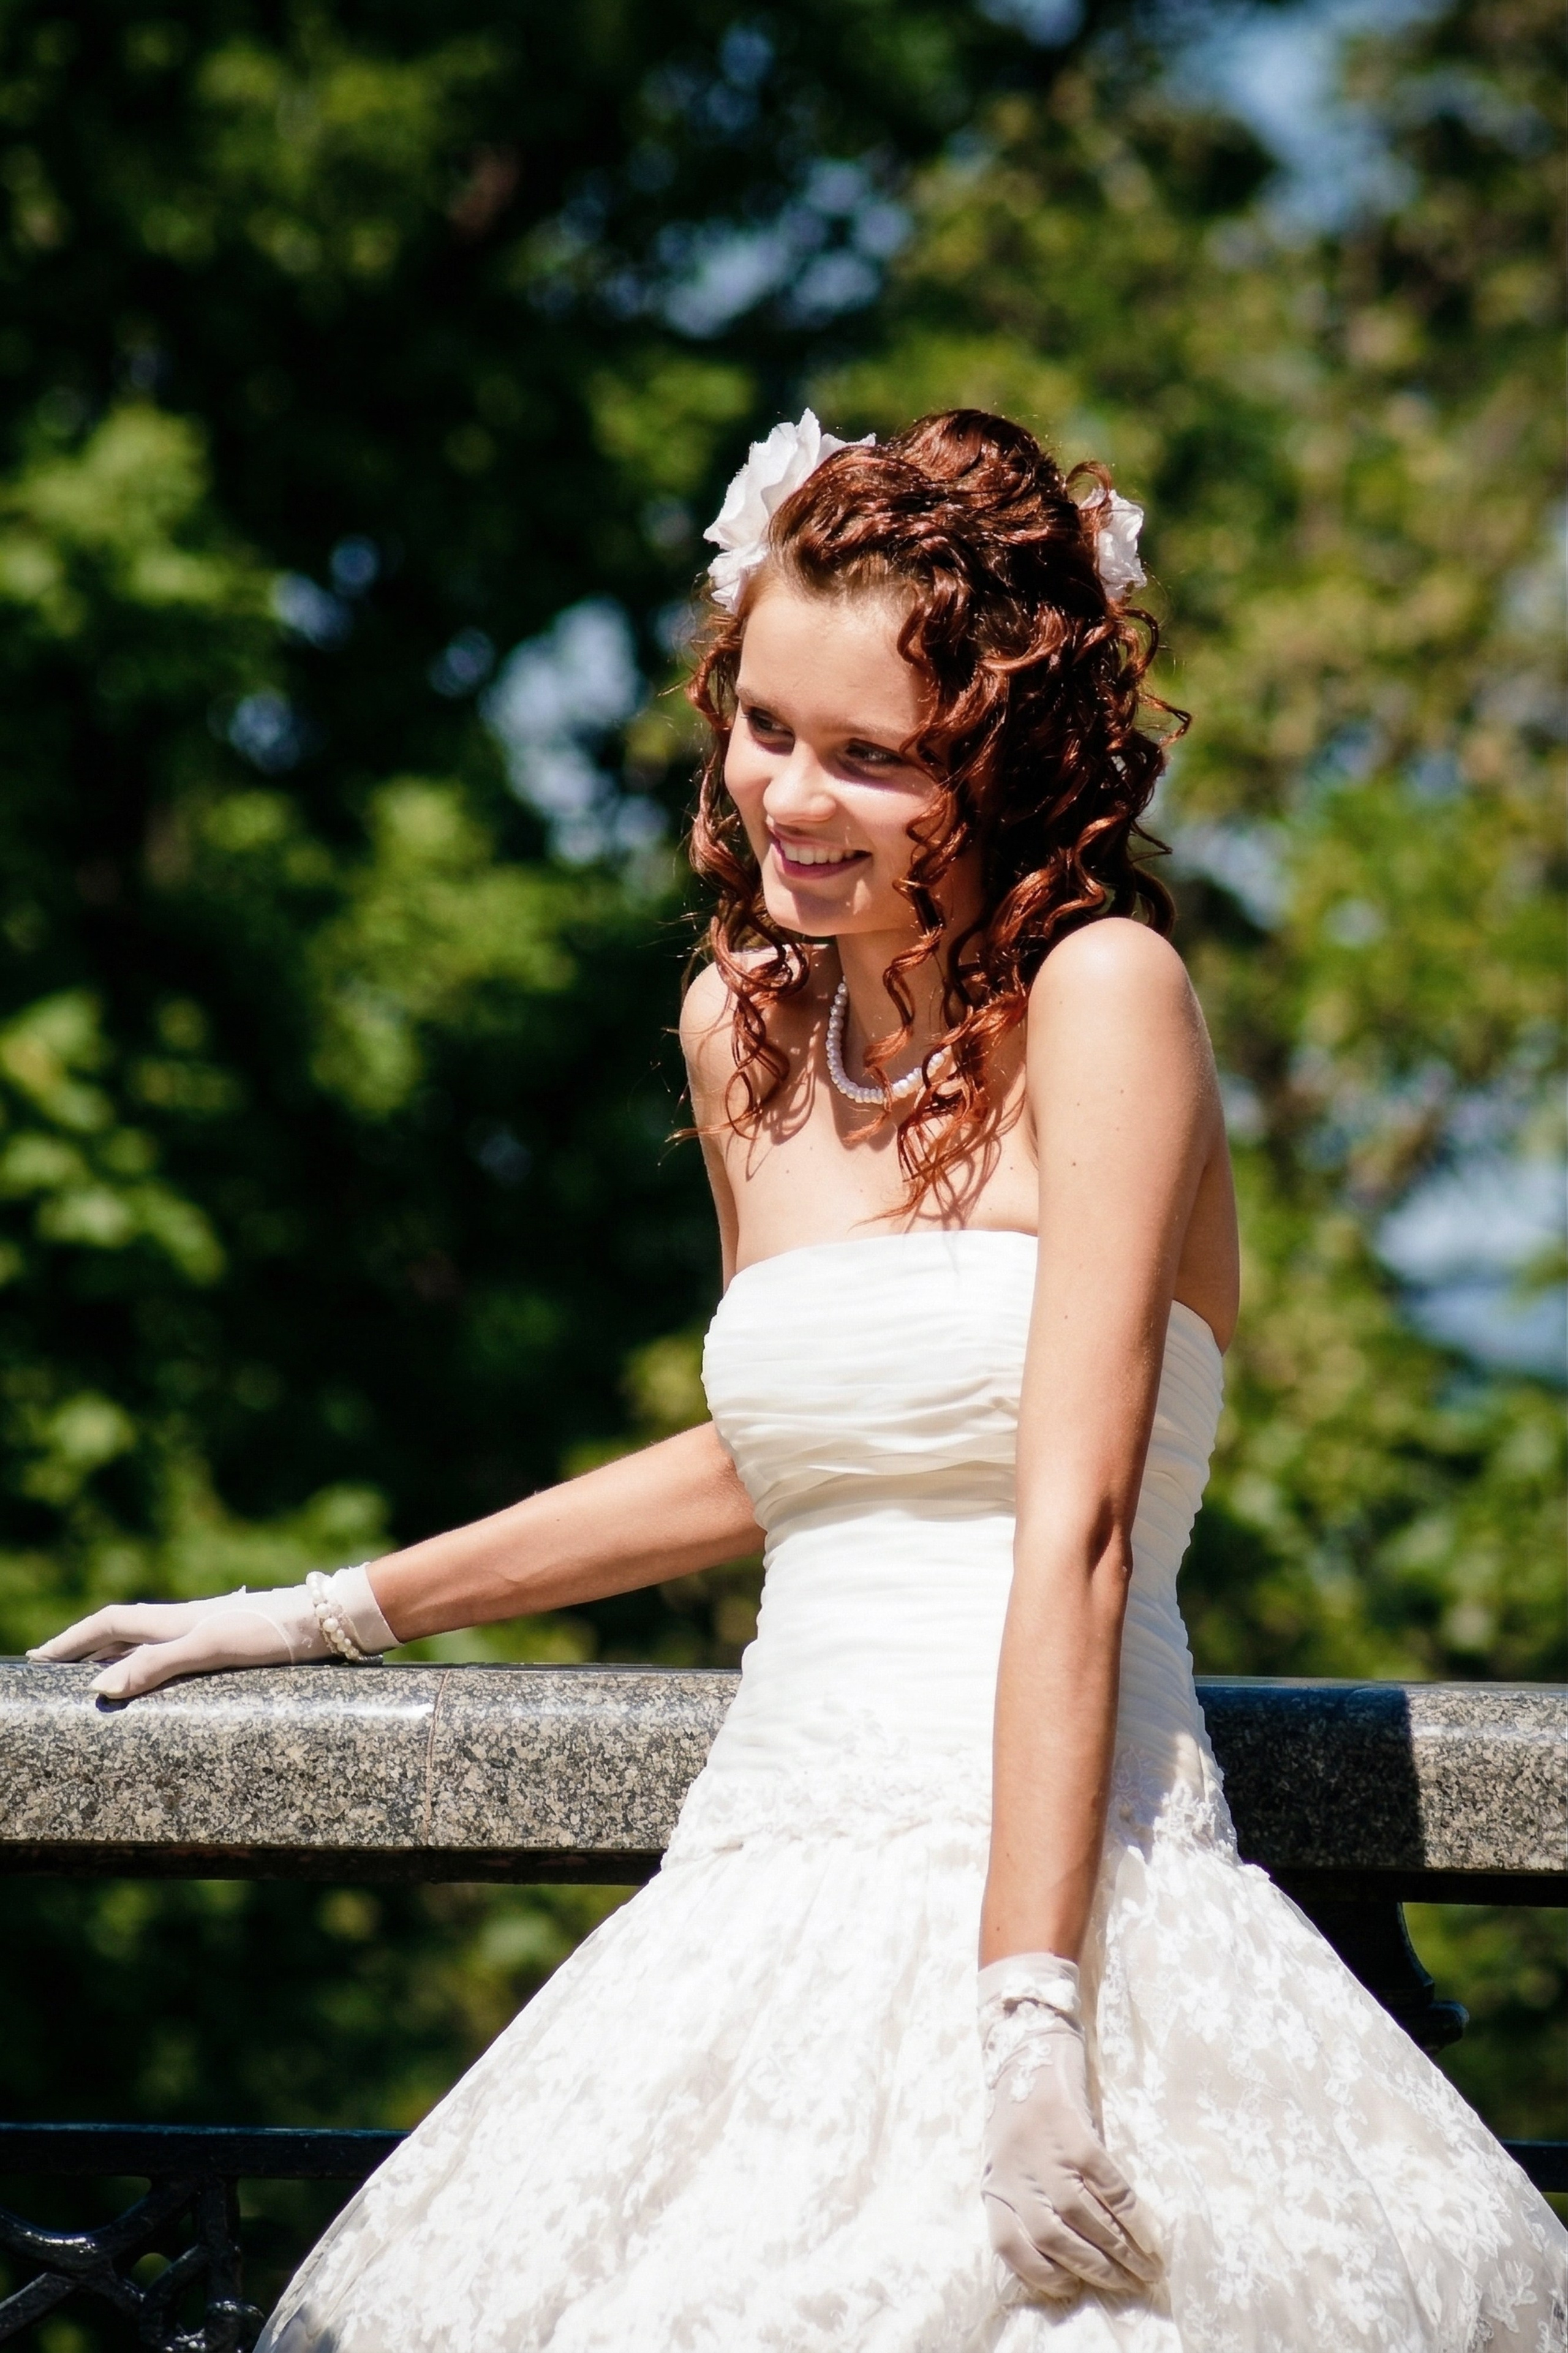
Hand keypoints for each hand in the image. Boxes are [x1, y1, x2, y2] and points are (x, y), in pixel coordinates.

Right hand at [27, 1567, 395, 1698]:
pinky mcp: (240, 1649)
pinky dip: (159, 1669)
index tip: (38, 1657)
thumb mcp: (213, 1646)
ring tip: (100, 1679)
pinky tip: (169, 1684)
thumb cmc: (275, 1630)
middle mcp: (192, 1622)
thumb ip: (159, 1664)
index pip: (110, 1623)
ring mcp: (216, 1633)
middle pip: (127, 1631)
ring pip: (155, 1644)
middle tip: (57, 1669)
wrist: (335, 1622)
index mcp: (178, 1618)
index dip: (72, 1640)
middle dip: (89, 1648)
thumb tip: (100, 1685)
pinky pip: (183, 1658)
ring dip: (122, 1657)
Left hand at [978, 1952, 1161, 2301]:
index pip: (1011, 2247)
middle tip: (1131, 2285)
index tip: (1076, 2288)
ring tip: (1148, 2268)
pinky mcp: (1072, 2128)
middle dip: (1098, 2270)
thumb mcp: (1011, 2153)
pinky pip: (1107, 2184)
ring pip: (1084, 2218)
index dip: (1045, 2275)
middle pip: (1056, 2240)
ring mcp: (1043, 2150)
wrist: (1027, 2035)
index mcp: (994, 2181)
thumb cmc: (1021, 2100)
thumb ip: (1032, 2192)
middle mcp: (1015, 2171)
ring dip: (1121, 2251)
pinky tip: (1150, 2234)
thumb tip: (1079, 2243)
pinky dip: (1132, 2215)